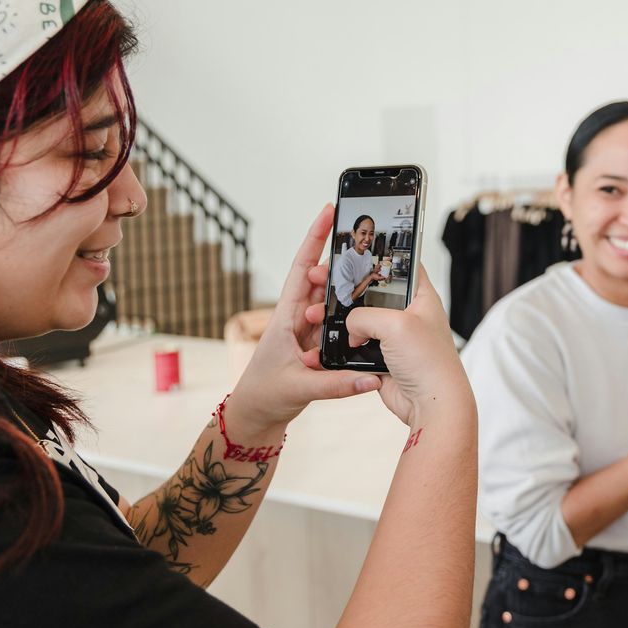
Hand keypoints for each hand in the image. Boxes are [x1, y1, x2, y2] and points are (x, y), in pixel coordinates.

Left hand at [225, 206, 383, 437]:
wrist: (255, 416)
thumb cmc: (265, 395)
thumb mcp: (300, 388)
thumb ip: (337, 385)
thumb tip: (370, 379)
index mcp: (286, 317)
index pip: (303, 269)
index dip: (315, 238)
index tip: (329, 211)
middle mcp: (298, 318)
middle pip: (323, 278)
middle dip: (341, 256)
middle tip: (364, 239)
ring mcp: (309, 331)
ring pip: (333, 299)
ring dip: (349, 286)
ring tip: (371, 270)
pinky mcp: (318, 345)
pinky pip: (338, 322)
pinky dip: (352, 313)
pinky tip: (368, 306)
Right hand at [304, 264, 470, 426]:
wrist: (432, 404)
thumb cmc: (429, 362)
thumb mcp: (396, 325)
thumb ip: (365, 315)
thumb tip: (350, 327)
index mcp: (421, 297)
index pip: (403, 265)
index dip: (381, 255)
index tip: (356, 249)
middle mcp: (407, 315)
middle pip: (373, 293)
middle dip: (348, 290)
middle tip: (325, 283)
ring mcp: (394, 337)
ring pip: (361, 321)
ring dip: (342, 322)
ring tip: (318, 315)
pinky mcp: (381, 357)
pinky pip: (357, 346)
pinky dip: (344, 346)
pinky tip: (329, 341)